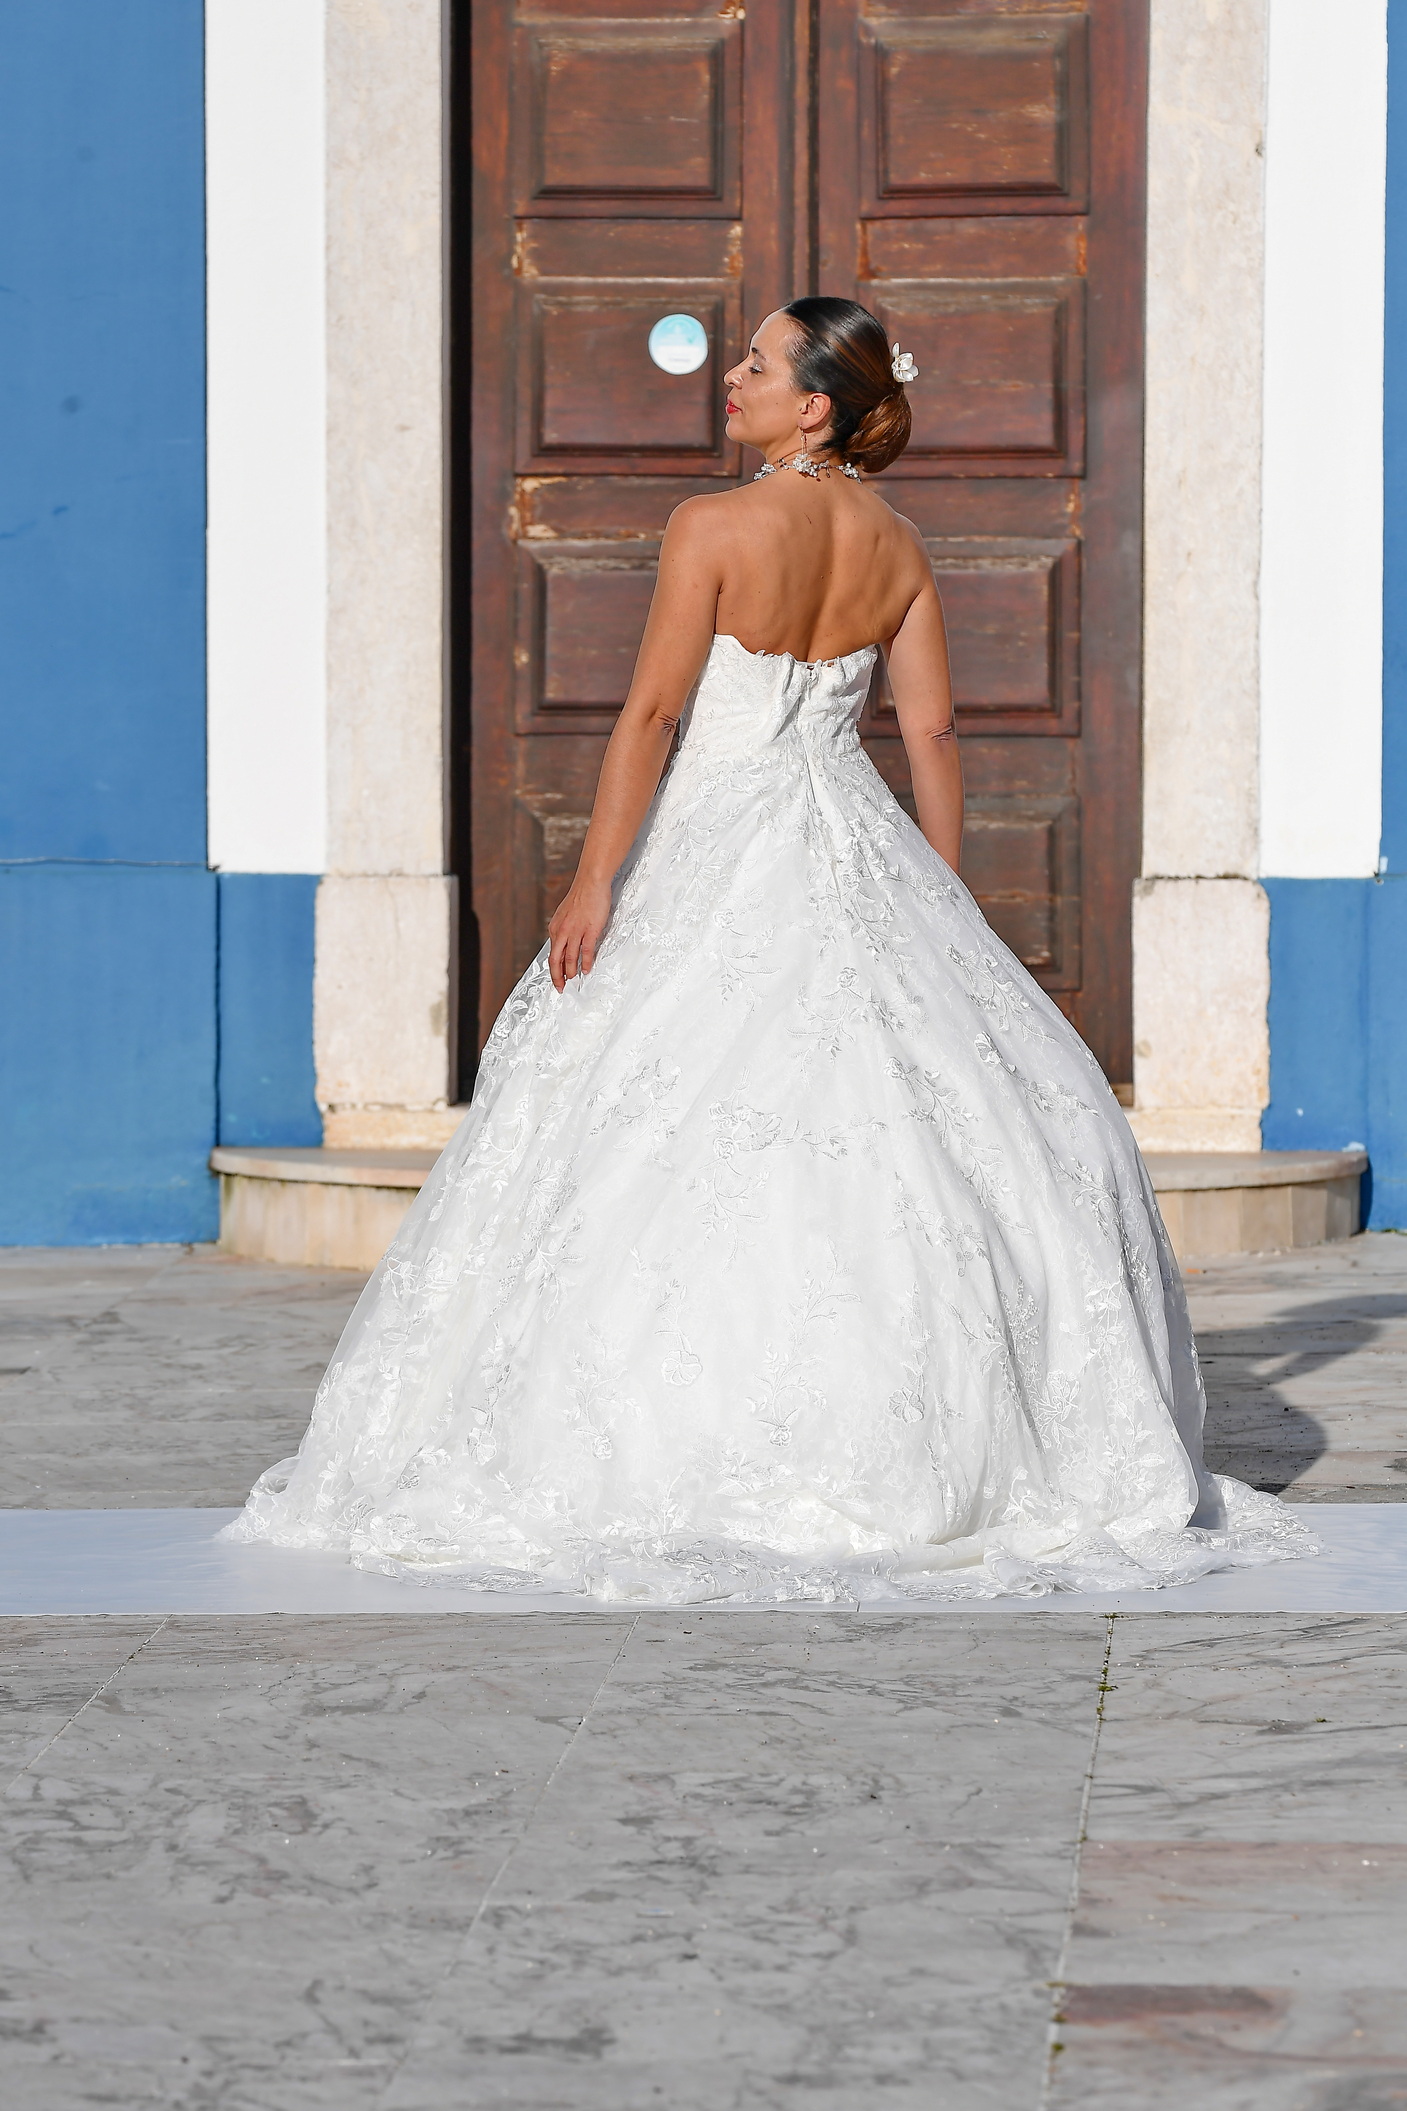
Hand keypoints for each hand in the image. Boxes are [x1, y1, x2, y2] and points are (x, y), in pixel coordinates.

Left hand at [548, 874, 612, 991]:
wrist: (590, 883)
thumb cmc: (581, 897)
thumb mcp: (565, 915)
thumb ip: (564, 930)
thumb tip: (565, 943)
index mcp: (555, 928)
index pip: (552, 953)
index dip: (553, 969)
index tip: (556, 979)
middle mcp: (562, 931)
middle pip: (556, 959)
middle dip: (557, 976)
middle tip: (560, 987)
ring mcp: (575, 931)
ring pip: (570, 958)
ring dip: (571, 972)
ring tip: (573, 981)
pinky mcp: (589, 930)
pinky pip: (585, 951)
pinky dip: (585, 963)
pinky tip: (586, 969)